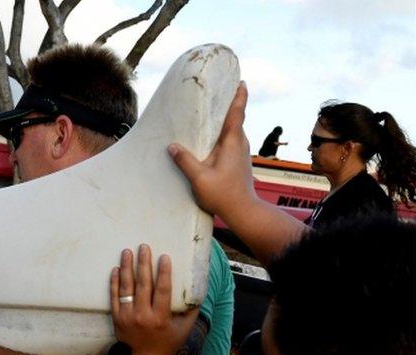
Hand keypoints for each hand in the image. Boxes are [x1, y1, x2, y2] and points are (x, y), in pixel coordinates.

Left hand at [110, 244, 199, 354]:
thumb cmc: (167, 342)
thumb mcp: (185, 329)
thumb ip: (191, 309)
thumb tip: (198, 288)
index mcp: (160, 317)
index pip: (162, 290)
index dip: (163, 272)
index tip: (164, 256)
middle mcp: (143, 315)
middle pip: (143, 285)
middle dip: (143, 264)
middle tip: (143, 247)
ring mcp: (127, 316)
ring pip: (126, 288)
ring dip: (127, 268)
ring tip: (127, 251)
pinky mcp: (117, 317)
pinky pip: (114, 296)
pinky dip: (114, 282)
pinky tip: (116, 268)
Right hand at [168, 82, 254, 217]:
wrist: (243, 211)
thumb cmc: (223, 195)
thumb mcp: (199, 178)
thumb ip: (185, 161)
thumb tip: (172, 146)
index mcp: (232, 142)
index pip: (237, 114)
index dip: (239, 97)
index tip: (241, 82)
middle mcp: (240, 144)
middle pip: (237, 119)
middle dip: (231, 104)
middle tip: (222, 90)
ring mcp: (242, 153)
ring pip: (235, 130)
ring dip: (227, 119)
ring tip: (215, 112)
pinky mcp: (239, 162)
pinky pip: (233, 140)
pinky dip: (225, 133)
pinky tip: (214, 138)